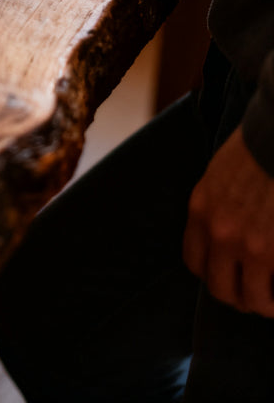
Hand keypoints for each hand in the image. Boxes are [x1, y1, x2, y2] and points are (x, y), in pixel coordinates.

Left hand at [183, 127, 273, 316]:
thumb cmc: (255, 153)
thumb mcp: (218, 178)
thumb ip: (216, 209)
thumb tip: (222, 238)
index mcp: (201, 211)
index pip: (194, 263)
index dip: (212, 275)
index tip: (228, 276)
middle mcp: (219, 233)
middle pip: (220, 288)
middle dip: (238, 297)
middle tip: (255, 295)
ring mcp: (250, 246)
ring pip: (252, 298)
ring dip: (264, 304)